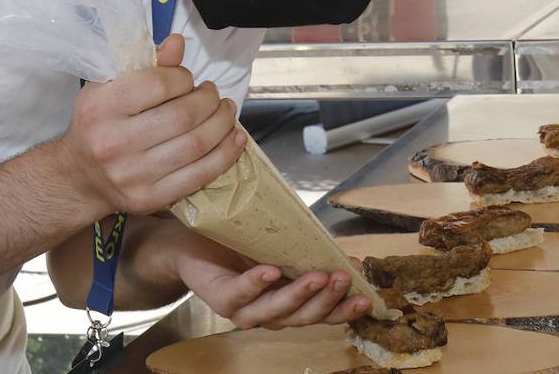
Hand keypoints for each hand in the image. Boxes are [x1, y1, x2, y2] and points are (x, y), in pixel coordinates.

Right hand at [61, 35, 245, 216]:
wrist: (80, 176)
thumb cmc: (99, 123)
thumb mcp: (109, 86)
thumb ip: (146, 65)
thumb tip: (178, 43)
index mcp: (101, 107)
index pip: (158, 84)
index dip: (183, 77)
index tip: (188, 79)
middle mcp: (113, 143)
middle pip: (182, 116)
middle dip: (209, 100)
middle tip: (213, 94)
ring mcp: (132, 175)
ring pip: (195, 145)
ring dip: (222, 124)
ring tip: (226, 111)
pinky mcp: (149, 198)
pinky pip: (199, 176)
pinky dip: (225, 155)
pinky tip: (235, 138)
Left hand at [172, 232, 371, 329]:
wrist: (191, 241)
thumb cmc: (240, 243)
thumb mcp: (283, 247)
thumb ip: (311, 254)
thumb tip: (352, 257)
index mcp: (288, 303)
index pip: (321, 314)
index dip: (344, 308)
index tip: (368, 297)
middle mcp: (269, 313)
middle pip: (303, 316)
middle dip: (327, 299)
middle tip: (344, 278)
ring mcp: (244, 310)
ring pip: (276, 311)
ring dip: (299, 294)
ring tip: (319, 276)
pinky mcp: (220, 299)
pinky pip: (240, 294)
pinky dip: (256, 283)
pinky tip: (270, 271)